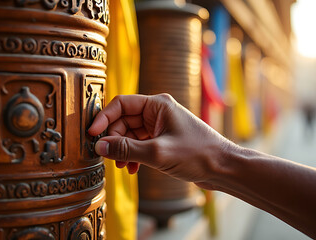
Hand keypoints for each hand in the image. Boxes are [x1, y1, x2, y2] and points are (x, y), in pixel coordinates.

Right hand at [88, 94, 231, 185]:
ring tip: (121, 166)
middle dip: (114, 139)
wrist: (224, 168)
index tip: (91, 134)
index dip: (103, 118)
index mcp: (157, 105)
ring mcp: (160, 126)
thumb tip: (99, 147)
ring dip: (123, 150)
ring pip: (130, 134)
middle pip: (123, 121)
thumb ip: (126, 149)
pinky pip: (139, 144)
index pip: (121, 105)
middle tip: (108, 157)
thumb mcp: (157, 153)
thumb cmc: (197, 154)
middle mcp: (157, 112)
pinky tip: (132, 169)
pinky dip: (133, 156)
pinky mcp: (162, 140)